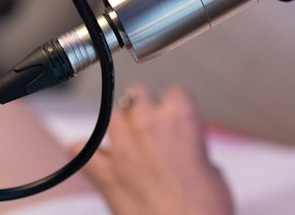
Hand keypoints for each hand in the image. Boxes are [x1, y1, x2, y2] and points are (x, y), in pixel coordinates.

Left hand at [78, 85, 233, 214]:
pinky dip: (84, 151)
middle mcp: (149, 125)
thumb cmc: (205, 209)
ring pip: (112, 116)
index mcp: (182, 118)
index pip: (175, 91)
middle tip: (154, 128)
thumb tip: (187, 157)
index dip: (176, 106)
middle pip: (138, 94)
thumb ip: (194, 152)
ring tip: (130, 141)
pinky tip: (94, 156)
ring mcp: (124, 148)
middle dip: (144, 108)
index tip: (178, 118)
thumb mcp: (213, 170)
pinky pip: (80, 150)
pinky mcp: (105, 175)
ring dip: (120, 125)